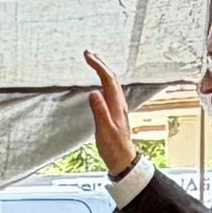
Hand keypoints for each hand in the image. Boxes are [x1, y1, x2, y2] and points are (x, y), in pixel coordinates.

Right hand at [83, 51, 139, 174]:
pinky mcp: (115, 111)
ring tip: (93, 61)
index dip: (98, 66)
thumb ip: (100, 112)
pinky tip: (99, 81)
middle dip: (100, 63)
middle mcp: (119, 103)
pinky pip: (110, 90)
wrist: (123, 159)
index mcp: (116, 105)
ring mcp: (118, 106)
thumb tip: (93, 92)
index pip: (108, 79)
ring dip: (102, 70)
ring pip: (112, 83)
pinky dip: (104, 80)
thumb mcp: (104, 131)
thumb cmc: (113, 147)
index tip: (87, 56)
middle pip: (112, 78)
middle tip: (88, 53)